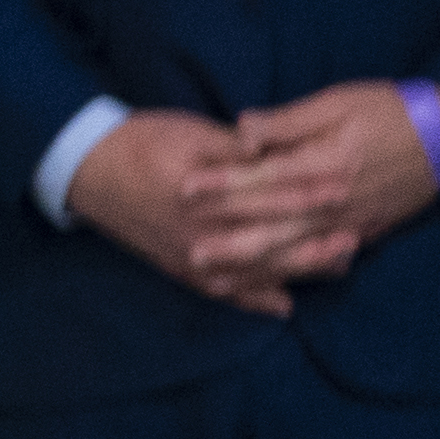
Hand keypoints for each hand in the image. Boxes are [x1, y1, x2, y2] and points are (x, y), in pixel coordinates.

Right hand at [63, 108, 322, 314]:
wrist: (85, 166)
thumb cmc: (139, 141)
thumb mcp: (191, 133)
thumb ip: (236, 148)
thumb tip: (275, 152)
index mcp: (206, 195)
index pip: (268, 195)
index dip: (307, 193)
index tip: (344, 188)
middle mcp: (200, 234)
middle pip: (268, 241)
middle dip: (313, 242)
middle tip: (355, 239)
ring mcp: (188, 256)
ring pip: (252, 271)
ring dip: (295, 271)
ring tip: (335, 267)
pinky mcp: (177, 267)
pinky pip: (221, 291)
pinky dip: (252, 299)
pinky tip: (282, 305)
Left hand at [181, 79, 439, 286]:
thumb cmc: (390, 111)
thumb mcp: (338, 102)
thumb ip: (289, 121)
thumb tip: (242, 129)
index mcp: (326, 163)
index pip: (263, 177)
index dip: (222, 184)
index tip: (184, 189)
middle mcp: (337, 201)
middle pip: (274, 225)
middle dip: (229, 240)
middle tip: (188, 252)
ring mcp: (352, 222)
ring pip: (294, 250)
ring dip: (254, 267)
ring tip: (216, 280)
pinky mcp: (365, 233)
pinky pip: (323, 260)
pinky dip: (294, 274)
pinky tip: (269, 288)